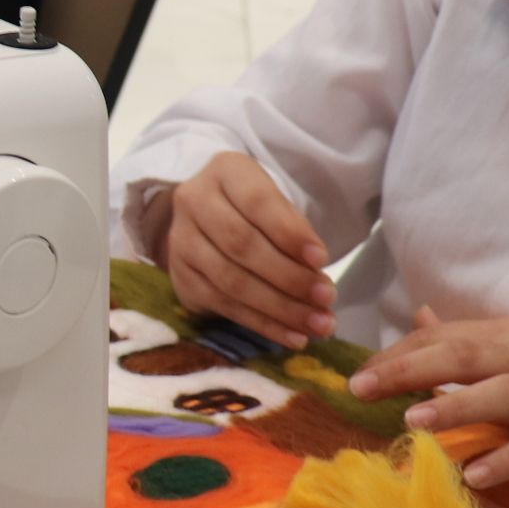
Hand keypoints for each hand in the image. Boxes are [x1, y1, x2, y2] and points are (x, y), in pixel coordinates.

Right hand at [150, 152, 334, 347]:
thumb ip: (293, 229)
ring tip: (318, 324)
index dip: (290, 233)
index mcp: (225, 171)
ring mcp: (181, 242)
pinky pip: (224, 307)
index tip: (323, 259)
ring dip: (280, 308)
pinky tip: (293, 336)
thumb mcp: (276, 201)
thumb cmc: (256, 209)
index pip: (257, 203)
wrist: (209, 217)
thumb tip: (315, 273)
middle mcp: (194, 202)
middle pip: (242, 245)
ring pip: (232, 282)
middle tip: (326, 297)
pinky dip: (263, 324)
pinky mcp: (182, 279)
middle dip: (289, 277)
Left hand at [348, 308, 508, 492]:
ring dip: (457, 404)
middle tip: (362, 387)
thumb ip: (469, 341)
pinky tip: (476, 474)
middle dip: (410, 369)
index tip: (358, 374)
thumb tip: (420, 319)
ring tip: (414, 419)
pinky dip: (507, 457)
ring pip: (502, 393)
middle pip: (466, 355)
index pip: (446, 338)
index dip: (400, 354)